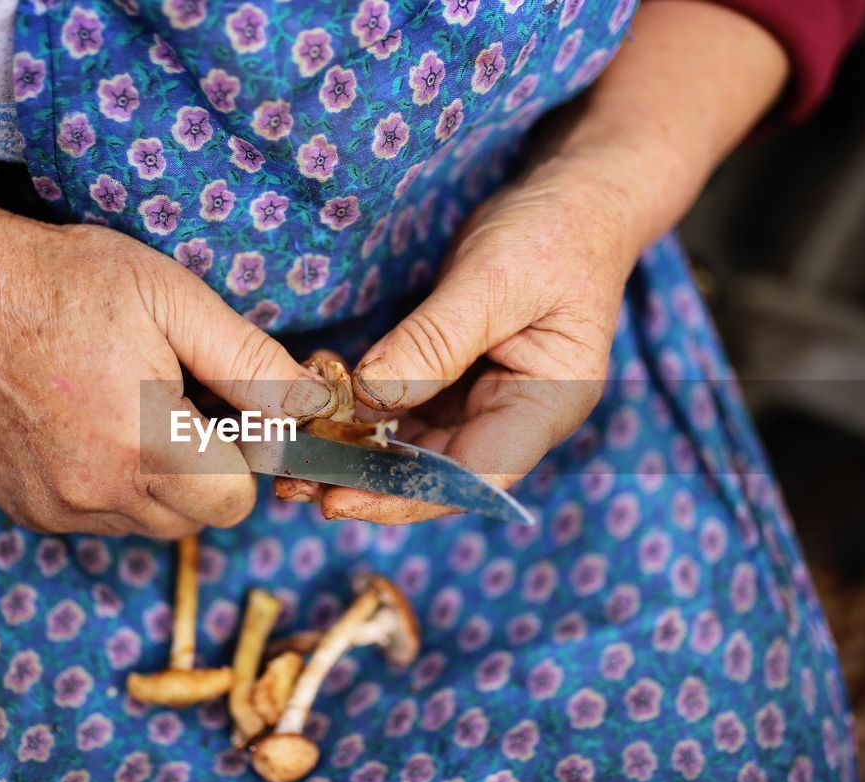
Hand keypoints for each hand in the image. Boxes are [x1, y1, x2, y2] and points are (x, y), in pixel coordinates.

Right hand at [0, 160, 335, 536]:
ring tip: (130, 411)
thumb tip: (315, 407)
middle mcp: (100, 493)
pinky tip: (92, 429)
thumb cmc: (74, 285)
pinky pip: (106, 518)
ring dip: (162, 480)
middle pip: (200, 517)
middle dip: (207, 469)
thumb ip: (251, 364)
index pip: (237, 499)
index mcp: (145, 445)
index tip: (219, 407)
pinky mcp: (32, 510)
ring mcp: (60, 508)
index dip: (243, 454)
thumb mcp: (176, 301)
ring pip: (154, 522)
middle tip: (174, 402)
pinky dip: (115, 485)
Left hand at [310, 0, 788, 523]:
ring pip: (412, 448)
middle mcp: (512, 417)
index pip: (476, 476)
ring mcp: (481, 401)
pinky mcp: (451, 377)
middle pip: (436, 473)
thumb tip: (372, 399)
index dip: (406, 497)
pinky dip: (360, 416)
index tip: (340, 500)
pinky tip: (313, 415)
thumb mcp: (496, 278)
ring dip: (356, 455)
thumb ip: (437, 340)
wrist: (573, 197)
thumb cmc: (555, 232)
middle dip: (367, 483)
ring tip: (290, 459)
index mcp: (546, 406)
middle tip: (293, 484)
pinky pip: (402, 411)